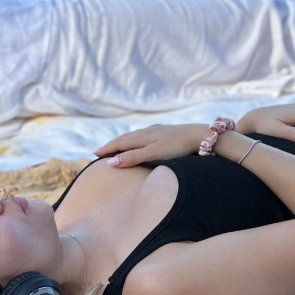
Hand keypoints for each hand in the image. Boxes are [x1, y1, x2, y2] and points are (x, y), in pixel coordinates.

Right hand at [94, 123, 210, 168]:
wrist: (200, 136)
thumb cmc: (176, 147)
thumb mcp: (152, 154)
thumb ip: (132, 158)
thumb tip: (110, 163)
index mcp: (141, 137)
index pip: (118, 143)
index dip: (106, 149)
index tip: (94, 155)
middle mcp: (146, 131)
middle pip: (124, 138)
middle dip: (112, 145)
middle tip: (100, 151)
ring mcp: (157, 131)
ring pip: (135, 136)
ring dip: (123, 142)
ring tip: (117, 147)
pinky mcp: (166, 132)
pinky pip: (144, 136)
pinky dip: (136, 140)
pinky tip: (141, 141)